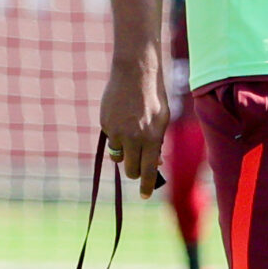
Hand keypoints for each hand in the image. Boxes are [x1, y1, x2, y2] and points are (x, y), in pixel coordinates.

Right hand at [98, 57, 168, 197]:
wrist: (135, 73)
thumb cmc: (153, 97)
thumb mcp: (162, 121)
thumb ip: (157, 143)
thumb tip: (155, 164)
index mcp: (151, 138)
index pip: (148, 171)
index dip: (147, 187)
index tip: (145, 196)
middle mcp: (133, 138)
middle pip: (130, 170)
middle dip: (135, 171)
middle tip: (139, 164)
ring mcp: (116, 132)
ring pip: (118, 158)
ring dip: (124, 154)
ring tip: (132, 137)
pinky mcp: (105, 125)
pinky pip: (111, 141)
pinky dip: (117, 137)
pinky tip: (123, 119)